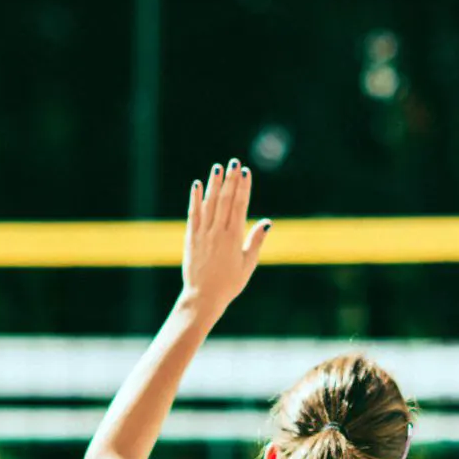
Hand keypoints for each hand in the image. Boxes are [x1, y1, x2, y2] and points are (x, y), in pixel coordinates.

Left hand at [180, 159, 270, 317]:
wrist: (203, 297)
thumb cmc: (229, 284)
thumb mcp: (248, 264)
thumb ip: (255, 241)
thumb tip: (267, 221)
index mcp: (234, 238)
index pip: (240, 206)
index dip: (243, 188)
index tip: (246, 172)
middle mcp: (218, 233)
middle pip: (224, 200)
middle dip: (230, 180)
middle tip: (234, 162)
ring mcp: (203, 234)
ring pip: (208, 204)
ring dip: (213, 184)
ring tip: (218, 167)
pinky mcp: (191, 237)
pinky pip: (193, 214)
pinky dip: (195, 198)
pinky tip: (197, 184)